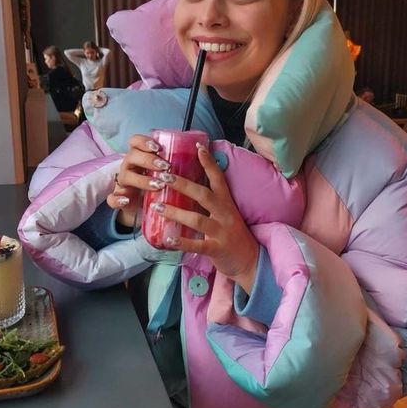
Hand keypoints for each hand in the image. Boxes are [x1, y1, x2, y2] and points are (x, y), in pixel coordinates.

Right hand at [106, 134, 170, 227]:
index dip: (144, 142)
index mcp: (139, 157)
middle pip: (132, 156)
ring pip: (125, 176)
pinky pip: (112, 198)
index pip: (135, 141)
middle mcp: (129, 166)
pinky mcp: (118, 199)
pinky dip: (118, 199)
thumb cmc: (158, 185)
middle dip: (149, 160)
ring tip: (158, 185)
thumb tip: (202, 151)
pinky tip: (127, 200)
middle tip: (165, 166)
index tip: (159, 147)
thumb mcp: (166, 172)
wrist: (142, 206)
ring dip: (141, 179)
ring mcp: (122, 183)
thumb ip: (176, 163)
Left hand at [151, 143, 258, 293]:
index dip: (208, 162)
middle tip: (164, 176)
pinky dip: (181, 242)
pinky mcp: (217, 249)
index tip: (197, 146)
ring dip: (175, 212)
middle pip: (203, 195)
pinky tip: (167, 239)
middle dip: (183, 184)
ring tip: (156, 206)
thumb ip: (210, 201)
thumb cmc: (232, 235)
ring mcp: (222, 232)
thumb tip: (188, 186)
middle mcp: (225, 214)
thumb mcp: (225, 213)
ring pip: (197, 220)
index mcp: (226, 203)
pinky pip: (197, 245)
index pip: (218, 178)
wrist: (250, 260)